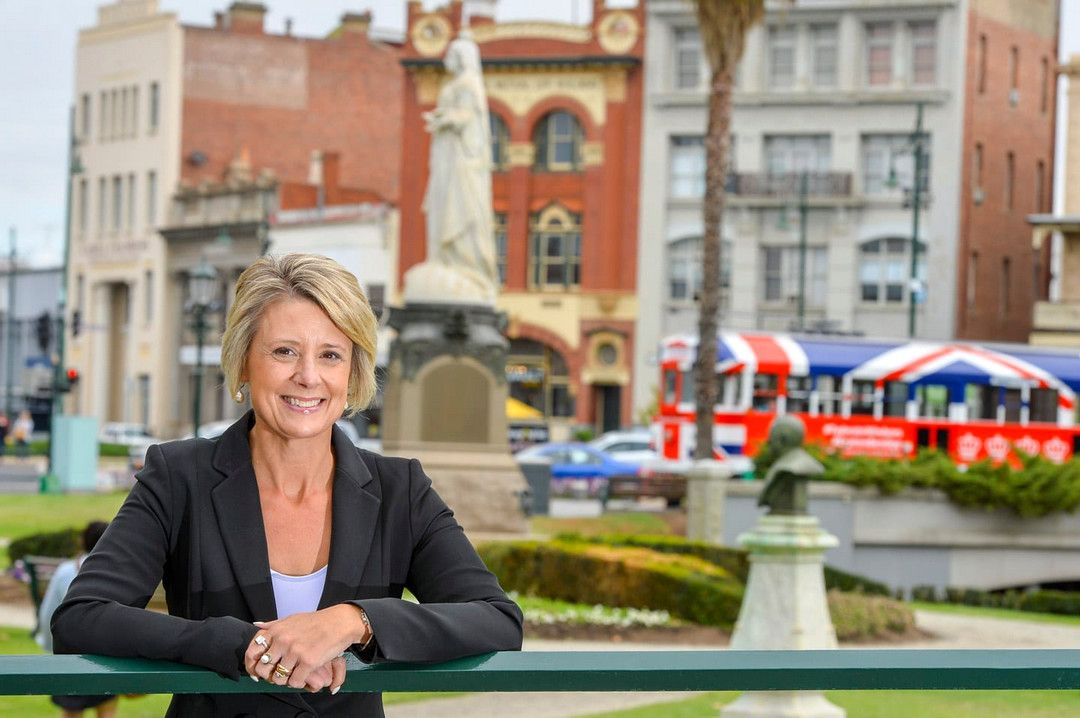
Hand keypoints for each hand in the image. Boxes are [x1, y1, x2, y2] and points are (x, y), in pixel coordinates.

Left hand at [244, 605, 366, 690]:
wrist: (339, 622)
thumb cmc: (316, 621)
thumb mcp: (291, 619)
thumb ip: (273, 625)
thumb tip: (256, 625)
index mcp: (276, 630)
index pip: (253, 652)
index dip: (252, 665)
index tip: (256, 671)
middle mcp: (283, 641)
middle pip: (264, 669)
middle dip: (269, 675)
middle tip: (279, 674)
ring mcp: (295, 652)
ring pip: (279, 678)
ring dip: (285, 680)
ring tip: (294, 674)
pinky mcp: (308, 662)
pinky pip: (295, 682)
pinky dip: (299, 682)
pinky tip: (304, 675)